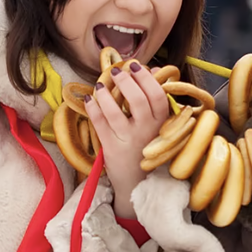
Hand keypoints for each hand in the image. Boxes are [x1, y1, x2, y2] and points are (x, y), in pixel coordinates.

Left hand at [85, 63, 170, 218]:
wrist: (137, 184)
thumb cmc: (148, 148)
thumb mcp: (158, 126)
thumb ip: (156, 99)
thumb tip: (153, 70)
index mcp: (162, 124)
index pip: (157, 96)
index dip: (146, 78)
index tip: (136, 66)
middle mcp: (146, 132)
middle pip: (138, 101)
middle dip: (126, 82)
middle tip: (116, 71)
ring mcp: (128, 141)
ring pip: (115, 113)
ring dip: (106, 95)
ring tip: (100, 84)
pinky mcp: (111, 149)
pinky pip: (99, 125)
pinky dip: (93, 109)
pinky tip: (90, 99)